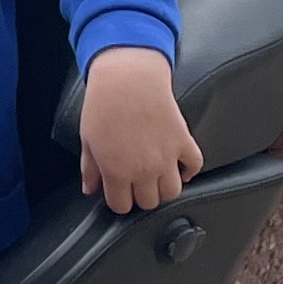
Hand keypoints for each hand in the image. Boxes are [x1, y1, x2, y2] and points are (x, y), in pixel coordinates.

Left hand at [78, 44, 203, 213]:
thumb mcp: (88, 140)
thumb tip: (90, 188)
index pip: (122, 205)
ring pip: (173, 192)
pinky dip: (189, 170)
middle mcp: (144, 170)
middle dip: (141, 196)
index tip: (119, 192)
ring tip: (157, 177)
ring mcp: (167, 157)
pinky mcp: (184, 141)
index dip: (119, 200)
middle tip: (137, 184)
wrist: (128, 78)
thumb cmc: (104, 105)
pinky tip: (179, 166)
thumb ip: (90, 169)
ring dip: (165, 188)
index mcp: (117, 172)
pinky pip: (194, 166)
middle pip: (149, 202)